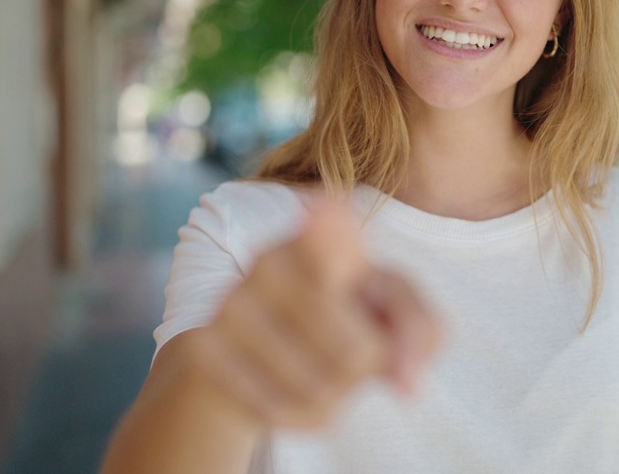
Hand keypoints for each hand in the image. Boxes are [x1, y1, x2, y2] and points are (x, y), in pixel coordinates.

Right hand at [187, 195, 442, 429]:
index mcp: (319, 237)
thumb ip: (416, 328)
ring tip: (318, 365)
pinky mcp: (202, 348)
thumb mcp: (389, 304)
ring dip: (334, 393)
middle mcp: (268, 262)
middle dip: (368, 365)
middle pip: (356, 352)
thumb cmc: (341, 314)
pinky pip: (275, 409)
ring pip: (319, 389)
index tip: (328, 206)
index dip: (329, 229)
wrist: (251, 345)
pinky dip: (296, 412)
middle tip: (357, 346)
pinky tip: (285, 385)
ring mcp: (230, 305)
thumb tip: (408, 387)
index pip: (331, 239)